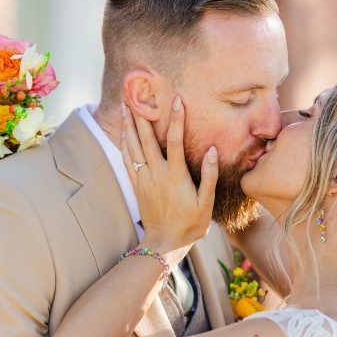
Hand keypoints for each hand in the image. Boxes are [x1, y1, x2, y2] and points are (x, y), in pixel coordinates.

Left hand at [121, 97, 217, 255]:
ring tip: (124, 105)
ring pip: (134, 147)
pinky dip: (125, 145)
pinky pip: (128, 161)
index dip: (176, 119)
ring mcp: (144, 179)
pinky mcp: (137, 186)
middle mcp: (157, 174)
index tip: (177, 100)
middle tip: (136, 94)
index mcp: (175, 176)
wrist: (166, 242)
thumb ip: (209, 176)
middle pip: (147, 138)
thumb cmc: (190, 224)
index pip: (175, 141)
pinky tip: (123, 133)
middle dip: (142, 115)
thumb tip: (212, 150)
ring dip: (128, 125)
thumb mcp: (206, 203)